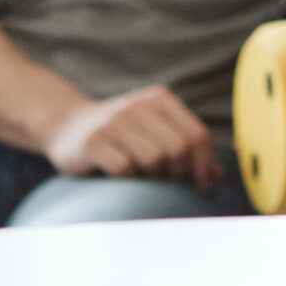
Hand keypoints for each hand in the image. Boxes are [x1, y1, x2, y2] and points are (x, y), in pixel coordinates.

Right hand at [42, 86, 221, 190]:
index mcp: (158, 99)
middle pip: (179, 149)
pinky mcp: (93, 142)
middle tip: (170, 184)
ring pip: (154, 159)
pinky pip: (125, 169)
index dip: (205, 166)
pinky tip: (123, 177)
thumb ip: (187, 150)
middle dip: (180, 174)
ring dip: (154, 178)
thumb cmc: (120, 136)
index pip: (197, 135)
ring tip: (145, 178)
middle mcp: (137, 106)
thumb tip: (219, 177)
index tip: (202, 186)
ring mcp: (113, 122)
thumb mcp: (155, 132)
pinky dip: (129, 180)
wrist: (66, 125)